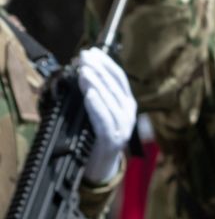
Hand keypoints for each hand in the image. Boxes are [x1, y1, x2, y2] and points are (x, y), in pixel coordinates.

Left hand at [77, 48, 135, 183]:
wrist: (99, 167)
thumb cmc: (95, 137)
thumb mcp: (99, 112)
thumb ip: (95, 95)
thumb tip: (82, 73)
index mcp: (127, 104)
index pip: (119, 78)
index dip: (106, 63)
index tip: (92, 51)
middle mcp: (128, 113)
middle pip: (114, 86)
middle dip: (98, 69)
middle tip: (84, 57)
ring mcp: (122, 126)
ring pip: (109, 100)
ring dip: (96, 84)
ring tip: (84, 71)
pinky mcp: (112, 139)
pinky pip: (103, 119)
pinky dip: (96, 105)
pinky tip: (89, 94)